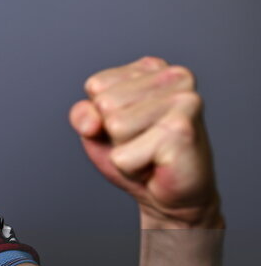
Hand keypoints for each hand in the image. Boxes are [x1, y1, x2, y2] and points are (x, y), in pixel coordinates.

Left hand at [68, 56, 220, 227]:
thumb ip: (82, 115)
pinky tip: (157, 164)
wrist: (170, 197)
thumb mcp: (98, 130)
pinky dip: (132, 168)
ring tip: (150, 152)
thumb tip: (91, 120)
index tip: (131, 126)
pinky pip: (124, 156)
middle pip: (104, 104)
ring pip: (114, 126)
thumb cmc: (137, 156)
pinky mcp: (181, 130)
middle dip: (114, 133)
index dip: (102, 115)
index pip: (96, 85)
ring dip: (125, 150)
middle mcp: (173, 76)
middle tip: (142, 143)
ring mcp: (182, 101)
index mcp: (151, 67)